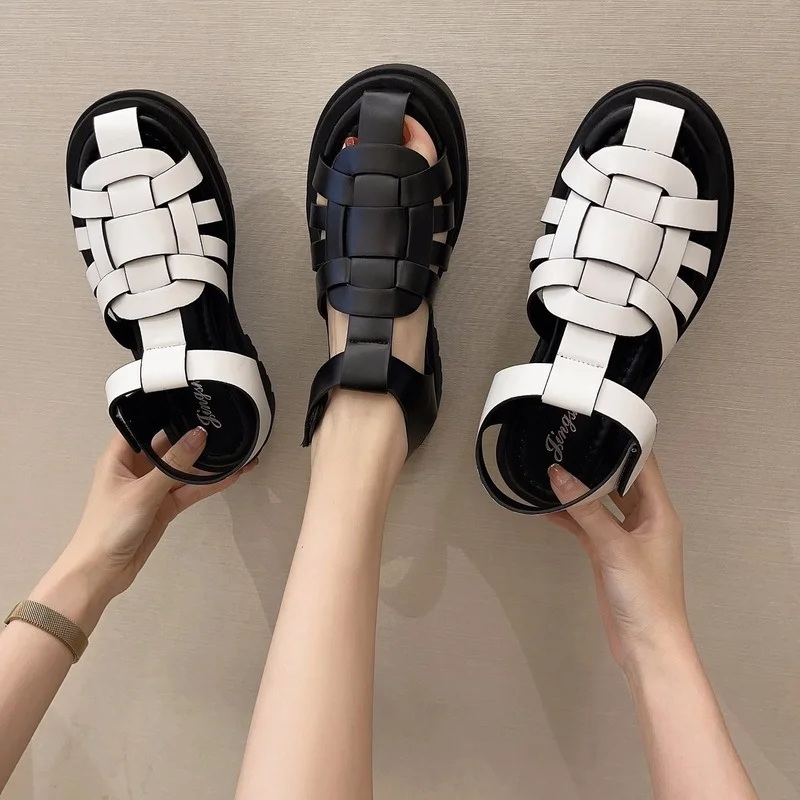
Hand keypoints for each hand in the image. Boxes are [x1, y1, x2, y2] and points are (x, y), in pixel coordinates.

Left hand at [30, 428, 256, 631]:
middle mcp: (136, 468)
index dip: (167, 413)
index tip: (193, 402)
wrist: (101, 572)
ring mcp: (152, 488)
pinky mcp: (164, 507)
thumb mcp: (143, 492)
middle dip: (194, 438)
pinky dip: (209, 484)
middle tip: (223, 424)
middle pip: (169, 446)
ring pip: (184, 470)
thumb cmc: (108, 527)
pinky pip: (190, 490)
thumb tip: (199, 436)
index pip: (145, 425)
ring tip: (237, 451)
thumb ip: (174, 465)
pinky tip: (231, 475)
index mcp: (119, 456)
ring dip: (207, 463)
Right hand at [548, 455, 690, 673]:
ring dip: (582, 491)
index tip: (602, 424)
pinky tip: (549, 509)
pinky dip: (571, 518)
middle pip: (621, 482)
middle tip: (571, 444)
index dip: (626, 444)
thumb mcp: (615, 546)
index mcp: (660, 513)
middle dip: (598, 465)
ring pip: (601, 504)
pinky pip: (588, 527)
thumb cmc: (647, 598)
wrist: (646, 645)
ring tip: (555, 470)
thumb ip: (586, 509)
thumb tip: (560, 476)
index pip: (645, 466)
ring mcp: (625, 539)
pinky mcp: (608, 555)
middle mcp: (645, 522)